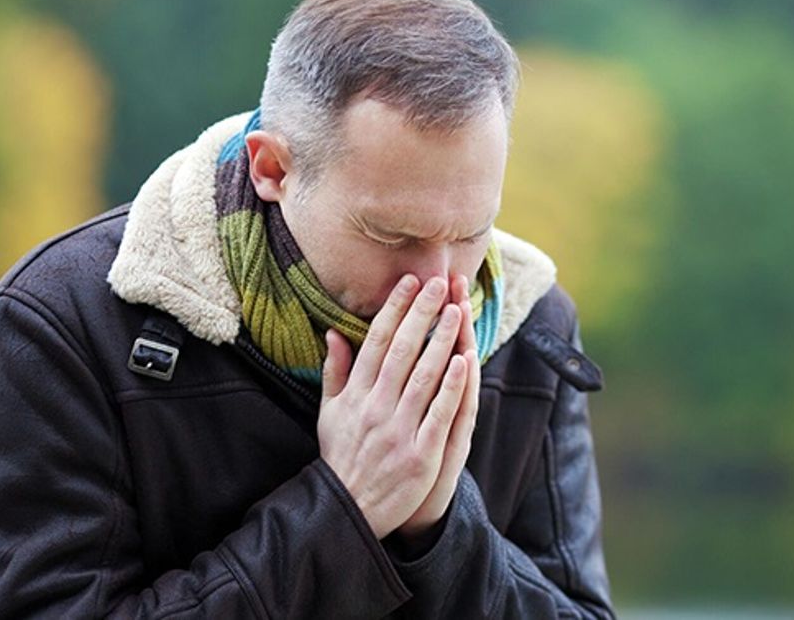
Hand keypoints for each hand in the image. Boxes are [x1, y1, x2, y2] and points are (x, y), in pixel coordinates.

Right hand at [318, 274, 469, 538]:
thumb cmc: (342, 456)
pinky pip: (439, 414)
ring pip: (424, 376)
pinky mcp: (420, 455)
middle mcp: (375, 408)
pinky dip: (452, 386)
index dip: (394, 310)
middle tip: (437, 284)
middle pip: (402, 351)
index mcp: (355, 395)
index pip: (376, 343)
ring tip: (456, 310)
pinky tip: (464, 360)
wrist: (347, 509)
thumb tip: (333, 332)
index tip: (409, 283)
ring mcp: (398, 431)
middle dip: (421, 314)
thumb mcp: (329, 413)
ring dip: (441, 341)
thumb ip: (334, 372)